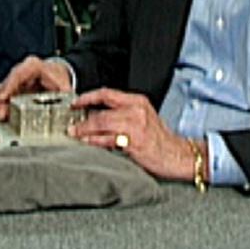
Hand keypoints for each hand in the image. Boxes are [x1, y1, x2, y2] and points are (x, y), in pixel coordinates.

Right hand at [0, 56, 71, 120]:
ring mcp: (15, 80)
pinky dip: (0, 106)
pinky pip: (2, 96)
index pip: (17, 74)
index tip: (3, 96)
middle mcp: (21, 71)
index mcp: (33, 66)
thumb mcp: (64, 84)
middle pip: (6, 83)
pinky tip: (1, 115)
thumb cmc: (57, 77)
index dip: (9, 85)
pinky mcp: (12, 89)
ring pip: (0, 90)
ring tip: (0, 117)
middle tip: (1, 114)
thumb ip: (65, 94)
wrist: (57, 74)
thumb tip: (68, 104)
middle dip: (0, 100)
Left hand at [69, 88, 200, 182]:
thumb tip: (96, 116)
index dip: (88, 97)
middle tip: (71, 124)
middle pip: (101, 110)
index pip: (107, 93)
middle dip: (82, 118)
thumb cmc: (160, 140)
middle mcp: (136, 110)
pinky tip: (87, 142)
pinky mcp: (134, 142)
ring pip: (102, 123)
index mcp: (138, 101)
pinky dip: (94, 140)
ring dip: (84, 129)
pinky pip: (108, 139)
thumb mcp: (143, 118)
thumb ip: (123, 113)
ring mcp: (136, 126)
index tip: (75, 103)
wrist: (178, 155)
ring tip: (75, 134)